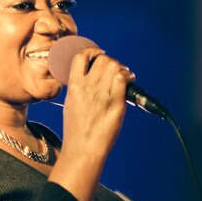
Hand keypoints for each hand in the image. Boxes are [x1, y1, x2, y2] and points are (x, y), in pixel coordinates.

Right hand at [58, 46, 132, 162]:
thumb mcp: (71, 103)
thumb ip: (80, 88)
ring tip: (125, 76)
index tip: (99, 54)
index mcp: (74, 86)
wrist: (83, 149)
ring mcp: (101, 95)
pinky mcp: (115, 103)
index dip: (92, 51)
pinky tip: (130, 81)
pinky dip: (128, 76)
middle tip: (116, 70)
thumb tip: (92, 77)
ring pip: (114, 66)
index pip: (81, 57)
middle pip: (102, 59)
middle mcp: (87, 87)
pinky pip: (122, 79)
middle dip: (111, 62)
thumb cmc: (77, 130)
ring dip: (121, 68)